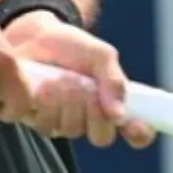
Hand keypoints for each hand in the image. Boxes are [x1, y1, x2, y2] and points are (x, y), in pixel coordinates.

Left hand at [2, 11, 156, 148]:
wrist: (34, 35)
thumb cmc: (72, 47)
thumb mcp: (100, 55)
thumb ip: (113, 81)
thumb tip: (120, 115)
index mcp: (112, 106)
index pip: (136, 134)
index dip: (139, 134)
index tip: (134, 125)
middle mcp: (89, 120)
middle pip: (101, 138)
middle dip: (94, 111)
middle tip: (84, 86)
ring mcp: (61, 123)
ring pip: (70, 131)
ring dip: (66, 102)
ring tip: (59, 78)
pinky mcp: (34, 120)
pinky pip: (44, 125)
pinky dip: (44, 103)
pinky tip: (41, 85)